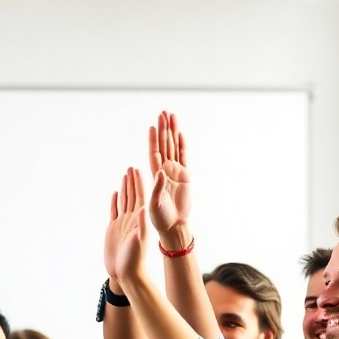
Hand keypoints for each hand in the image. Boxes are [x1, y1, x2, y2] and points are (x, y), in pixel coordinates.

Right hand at [103, 167, 149, 288]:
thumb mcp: (139, 241)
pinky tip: (116, 194)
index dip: (139, 183)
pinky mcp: (114, 229)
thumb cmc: (134, 259)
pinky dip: (115, 202)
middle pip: (132, 195)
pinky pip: (114, 211)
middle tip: (131, 167)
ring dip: (125, 188)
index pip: (140, 196)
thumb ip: (141, 225)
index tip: (138, 169)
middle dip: (132, 181)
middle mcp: (131, 219)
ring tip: (125, 175)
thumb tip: (144, 209)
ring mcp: (122, 223)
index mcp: (139, 219)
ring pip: (124, 201)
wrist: (126, 273)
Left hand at [148, 112, 190, 246]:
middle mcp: (164, 171)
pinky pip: (183, 157)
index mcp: (156, 176)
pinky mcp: (185, 176)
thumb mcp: (155, 204)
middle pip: (164, 145)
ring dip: (172, 132)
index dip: (154, 140)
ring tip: (171, 116)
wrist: (173, 225)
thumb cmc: (160, 218)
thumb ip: (157, 188)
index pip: (154, 153)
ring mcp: (175, 172)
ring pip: (173, 147)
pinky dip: (182, 145)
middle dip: (164, 129)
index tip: (153, 126)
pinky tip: (180, 134)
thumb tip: (160, 171)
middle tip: (163, 113)